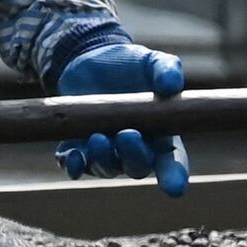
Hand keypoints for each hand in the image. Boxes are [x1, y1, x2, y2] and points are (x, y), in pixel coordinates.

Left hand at [54, 36, 188, 196]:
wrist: (91, 58)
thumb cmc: (130, 64)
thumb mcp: (150, 61)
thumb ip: (166, 69)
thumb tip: (172, 85)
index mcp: (161, 134)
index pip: (172, 162)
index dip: (174, 176)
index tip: (175, 188)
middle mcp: (135, 149)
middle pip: (137, 168)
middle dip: (133, 157)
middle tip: (127, 134)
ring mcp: (107, 151)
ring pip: (106, 169)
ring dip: (102, 159)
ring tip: (97, 137)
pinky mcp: (79, 147)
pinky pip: (76, 167)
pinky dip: (73, 165)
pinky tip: (72, 155)